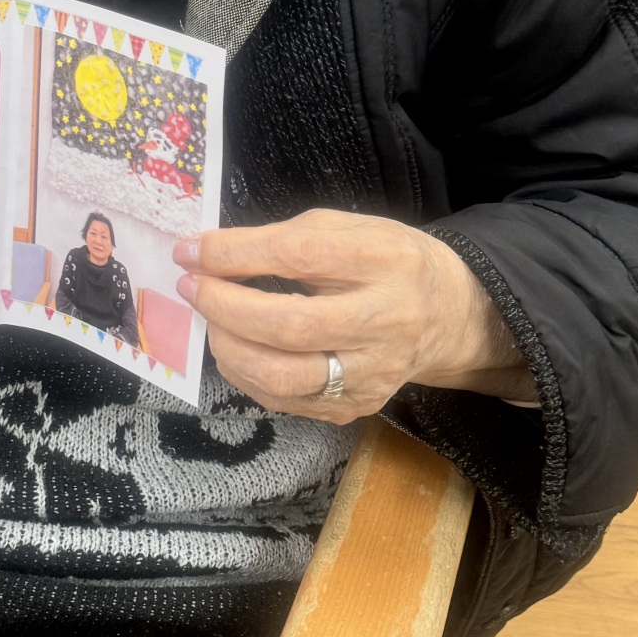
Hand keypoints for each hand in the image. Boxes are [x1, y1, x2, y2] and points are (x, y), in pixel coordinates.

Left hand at [175, 210, 532, 419]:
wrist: (447, 316)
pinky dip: (245, 373)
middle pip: (290, 326)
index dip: (235, 255)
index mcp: (386, 261)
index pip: (299, 257)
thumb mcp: (349, 229)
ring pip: (283, 376)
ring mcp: (372, 374)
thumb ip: (284, 237)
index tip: (190, 251)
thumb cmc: (387, 262)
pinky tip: (237, 348)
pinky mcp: (357, 407)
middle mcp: (385, 322)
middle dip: (225, 307)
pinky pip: (284, 400)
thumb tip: (209, 255)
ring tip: (212, 321)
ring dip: (229, 347)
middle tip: (192, 289)